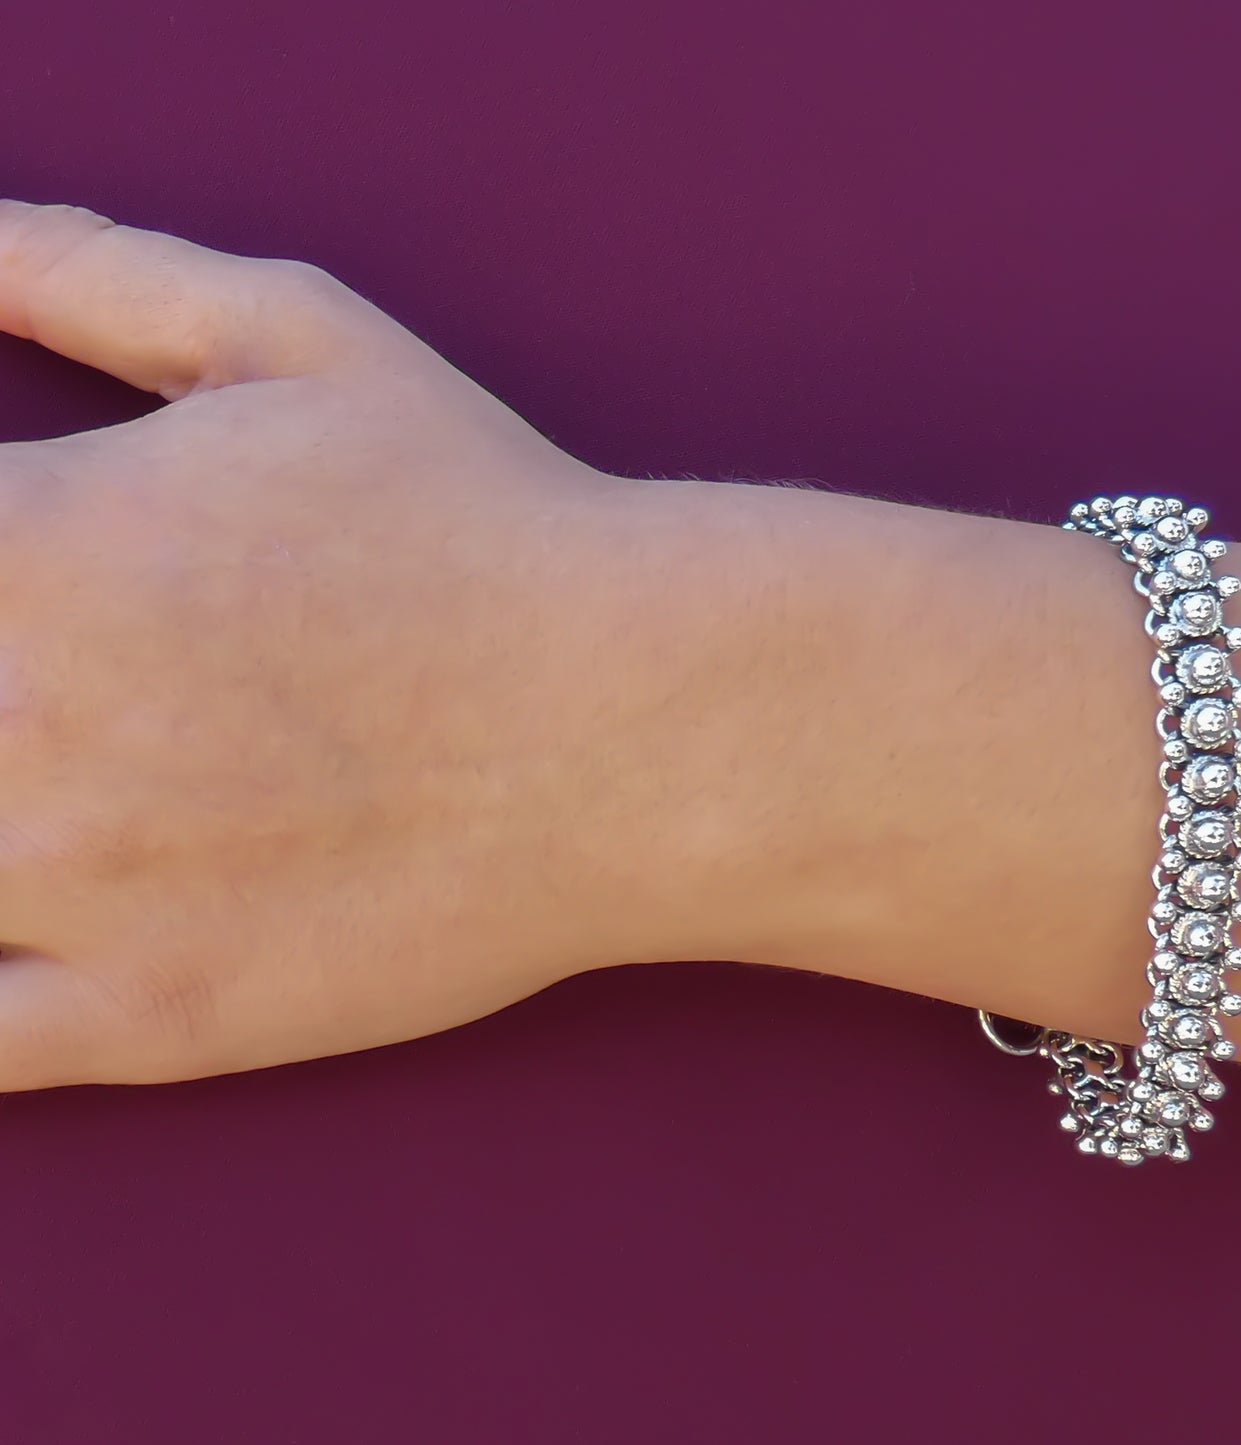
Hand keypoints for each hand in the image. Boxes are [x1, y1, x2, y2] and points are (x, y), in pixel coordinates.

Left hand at [0, 199, 740, 1086]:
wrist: (639, 724)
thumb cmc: (489, 526)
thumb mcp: (306, 343)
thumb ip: (96, 273)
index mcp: (38, 544)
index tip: (3, 578)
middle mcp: (20, 723)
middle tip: (33, 691)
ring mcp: (77, 890)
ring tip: (39, 774)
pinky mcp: (154, 1018)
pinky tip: (8, 925)